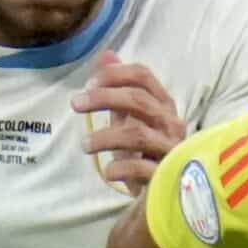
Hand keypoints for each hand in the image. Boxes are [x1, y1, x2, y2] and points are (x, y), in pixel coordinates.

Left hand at [72, 53, 187, 195]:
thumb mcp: (130, 117)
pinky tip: (107, 172)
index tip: (88, 84)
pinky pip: (141, 168)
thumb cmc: (145, 151)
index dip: (114, 75)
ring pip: (138, 134)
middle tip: (75, 104)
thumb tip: (106, 55)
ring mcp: (172, 150)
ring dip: (105, 137)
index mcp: (163, 105)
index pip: (143, 76)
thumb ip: (119, 89)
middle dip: (103, 97)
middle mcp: (171, 123)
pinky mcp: (167, 176)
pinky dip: (120, 168)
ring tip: (84, 145)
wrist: (165, 192)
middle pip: (139, 100)